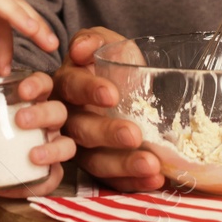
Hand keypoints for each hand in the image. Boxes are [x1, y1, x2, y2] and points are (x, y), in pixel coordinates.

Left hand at [0, 71, 74, 196]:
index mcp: (34, 100)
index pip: (44, 84)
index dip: (37, 84)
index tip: (23, 90)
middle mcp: (49, 122)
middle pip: (59, 112)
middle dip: (43, 115)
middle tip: (21, 120)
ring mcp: (53, 146)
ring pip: (67, 145)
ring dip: (52, 150)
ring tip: (32, 156)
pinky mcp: (50, 172)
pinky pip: (53, 179)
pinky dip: (38, 185)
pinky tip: (13, 188)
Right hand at [52, 27, 164, 191]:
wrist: (125, 88)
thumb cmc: (112, 63)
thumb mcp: (107, 44)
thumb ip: (94, 40)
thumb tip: (80, 49)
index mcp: (66, 84)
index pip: (71, 86)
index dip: (88, 90)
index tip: (112, 94)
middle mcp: (68, 118)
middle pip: (80, 129)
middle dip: (107, 133)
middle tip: (133, 135)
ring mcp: (81, 147)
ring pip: (94, 160)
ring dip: (123, 164)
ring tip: (151, 165)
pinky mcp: (97, 167)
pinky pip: (111, 179)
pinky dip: (132, 182)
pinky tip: (155, 180)